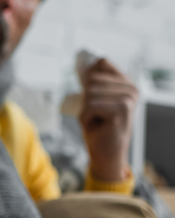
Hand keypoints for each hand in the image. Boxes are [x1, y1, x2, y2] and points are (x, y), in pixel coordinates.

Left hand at [79, 58, 137, 181]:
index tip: (90, 96)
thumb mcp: (93, 99)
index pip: (102, 62)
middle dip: (85, 100)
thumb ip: (93, 81)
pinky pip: (90, 106)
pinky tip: (96, 126)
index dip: (89, 78)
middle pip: (92, 80)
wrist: (105, 155)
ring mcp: (129, 98)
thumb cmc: (98, 128)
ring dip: (85, 111)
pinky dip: (85, 118)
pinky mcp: (122, 109)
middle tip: (95, 116)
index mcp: (127, 83)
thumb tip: (88, 62)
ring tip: (96, 121)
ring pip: (90, 93)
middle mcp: (131, 89)